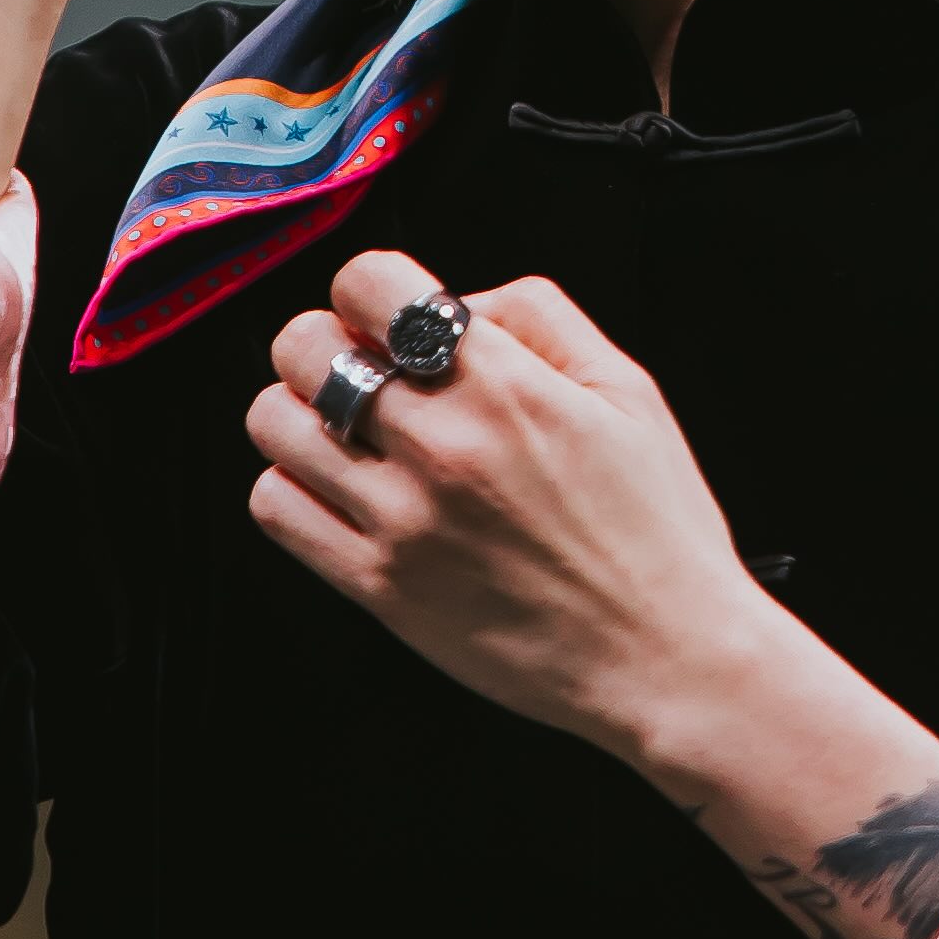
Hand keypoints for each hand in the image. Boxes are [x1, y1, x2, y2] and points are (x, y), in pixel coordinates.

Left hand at [245, 253, 778, 769]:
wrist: (664, 657)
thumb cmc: (656, 528)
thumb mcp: (629, 389)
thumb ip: (540, 316)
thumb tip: (458, 300)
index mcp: (507, 384)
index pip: (369, 282)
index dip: (371, 287)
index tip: (389, 315)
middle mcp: (444, 445)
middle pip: (303, 344)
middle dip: (326, 341)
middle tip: (362, 370)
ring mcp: (403, 520)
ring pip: (274, 423)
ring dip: (301, 413)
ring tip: (348, 434)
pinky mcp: (380, 587)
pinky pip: (276, 508)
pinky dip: (292, 487)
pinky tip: (340, 493)